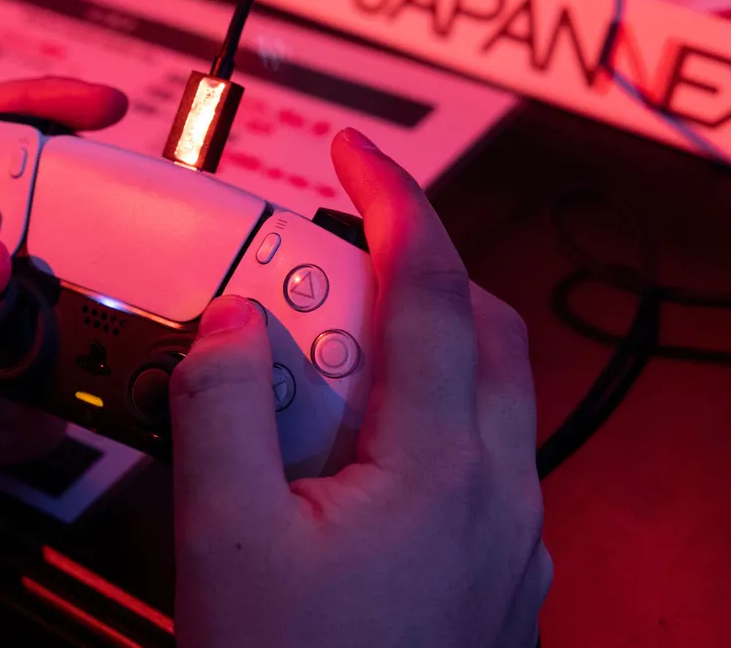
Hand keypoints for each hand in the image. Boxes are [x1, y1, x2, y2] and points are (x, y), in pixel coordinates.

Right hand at [168, 129, 549, 646]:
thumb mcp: (226, 539)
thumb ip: (222, 408)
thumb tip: (234, 325)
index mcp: (442, 471)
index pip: (432, 291)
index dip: (396, 200)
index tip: (357, 154)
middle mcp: (498, 497)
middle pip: (479, 332)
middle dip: (409, 272)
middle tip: (324, 268)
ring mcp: (507, 542)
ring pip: (481, 398)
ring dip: (409, 353)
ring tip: (314, 373)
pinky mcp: (493, 576)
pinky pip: (471, 460)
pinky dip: (417, 421)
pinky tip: (342, 463)